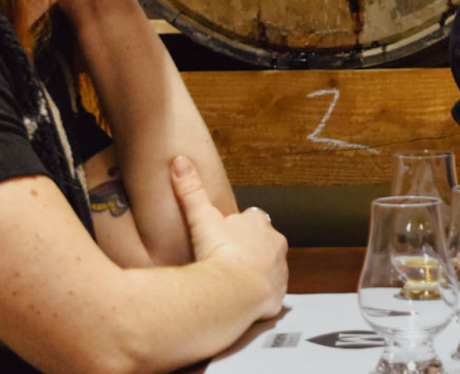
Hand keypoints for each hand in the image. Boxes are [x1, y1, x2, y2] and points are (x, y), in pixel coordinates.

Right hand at [171, 155, 287, 319]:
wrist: (234, 292)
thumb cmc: (219, 253)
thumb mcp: (202, 218)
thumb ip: (191, 190)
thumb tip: (180, 161)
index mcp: (259, 223)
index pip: (251, 218)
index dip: (238, 226)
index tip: (225, 235)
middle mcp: (276, 244)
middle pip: (264, 242)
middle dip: (250, 248)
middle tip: (228, 259)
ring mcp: (279, 270)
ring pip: (269, 266)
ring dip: (255, 271)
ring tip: (234, 280)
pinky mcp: (278, 293)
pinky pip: (270, 291)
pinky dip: (259, 294)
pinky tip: (243, 298)